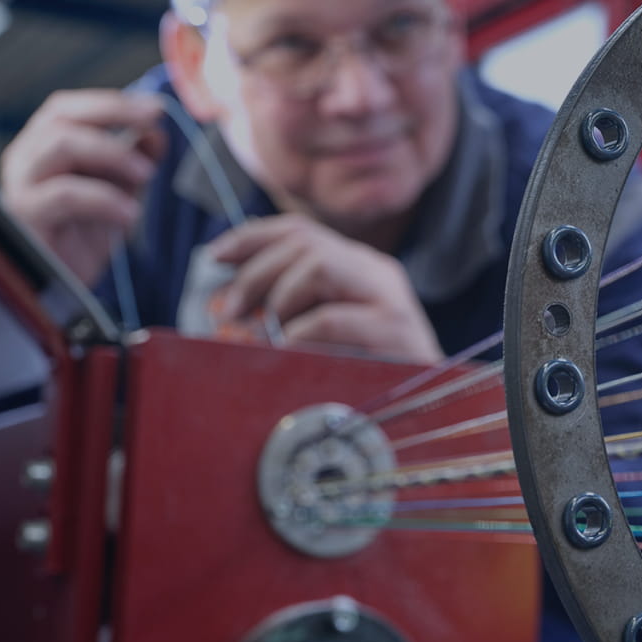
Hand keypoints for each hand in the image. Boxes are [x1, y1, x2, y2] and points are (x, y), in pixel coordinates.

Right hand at [0, 90, 165, 283]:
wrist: (61, 293)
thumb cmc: (81, 241)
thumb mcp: (116, 193)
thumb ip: (131, 161)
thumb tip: (155, 130)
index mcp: (42, 149)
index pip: (68, 108)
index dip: (111, 103)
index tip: (155, 108)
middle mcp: (24, 160)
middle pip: (61, 117)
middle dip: (113, 112)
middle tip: (154, 123)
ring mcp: (20, 186)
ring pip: (61, 145)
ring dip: (113, 152)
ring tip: (148, 173)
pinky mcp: (24, 218)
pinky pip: (65, 195)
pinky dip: (105, 199)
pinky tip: (130, 215)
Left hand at [207, 214, 443, 361]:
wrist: (429, 410)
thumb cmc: (368, 375)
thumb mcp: (327, 333)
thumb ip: (294, 306)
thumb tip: (232, 295)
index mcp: (360, 267)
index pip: (301, 230)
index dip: (252, 237)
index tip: (213, 256)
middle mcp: (377, 272)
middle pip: (305, 242)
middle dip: (255, 272)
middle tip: (230, 311)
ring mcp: (390, 298)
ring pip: (318, 266)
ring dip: (278, 299)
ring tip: (266, 334)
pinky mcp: (395, 330)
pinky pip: (332, 318)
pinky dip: (299, 334)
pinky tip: (289, 352)